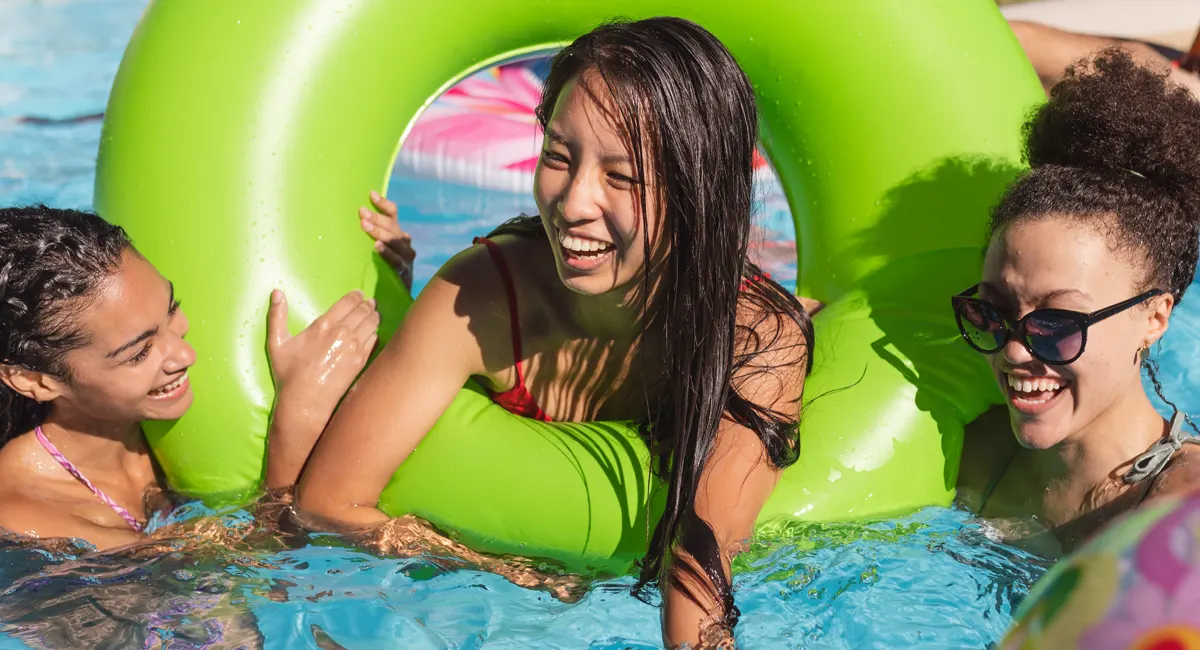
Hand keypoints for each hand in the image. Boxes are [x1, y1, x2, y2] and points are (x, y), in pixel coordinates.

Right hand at [266, 289, 379, 420]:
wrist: (306, 401)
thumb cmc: (289, 373)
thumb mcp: (277, 343)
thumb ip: (277, 316)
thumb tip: (276, 292)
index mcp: (324, 325)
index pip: (348, 302)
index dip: (356, 295)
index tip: (359, 294)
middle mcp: (342, 333)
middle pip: (363, 310)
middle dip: (367, 304)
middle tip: (369, 302)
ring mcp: (354, 347)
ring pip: (372, 323)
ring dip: (374, 316)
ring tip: (374, 313)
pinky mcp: (361, 361)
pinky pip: (374, 340)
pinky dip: (375, 332)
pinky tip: (373, 331)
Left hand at [360, 190, 415, 290]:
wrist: (392, 297)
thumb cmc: (377, 269)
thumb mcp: (371, 249)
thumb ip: (367, 235)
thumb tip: (350, 218)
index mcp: (396, 233)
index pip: (392, 214)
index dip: (383, 203)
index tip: (370, 194)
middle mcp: (404, 243)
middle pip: (392, 226)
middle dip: (376, 218)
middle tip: (361, 213)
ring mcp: (406, 258)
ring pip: (396, 240)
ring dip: (380, 232)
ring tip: (365, 226)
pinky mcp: (405, 273)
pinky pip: (397, 261)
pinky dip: (387, 253)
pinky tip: (377, 247)